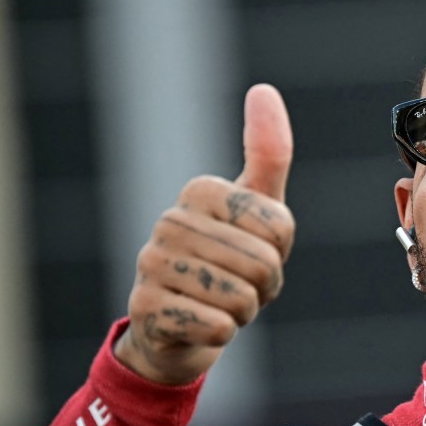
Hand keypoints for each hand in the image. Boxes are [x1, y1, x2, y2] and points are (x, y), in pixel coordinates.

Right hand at [115, 84, 295, 384]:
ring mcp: (151, 263)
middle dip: (263, 288)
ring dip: (243, 312)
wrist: (179, 327)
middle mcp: (170, 220)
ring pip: (242, 298)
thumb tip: (263, 90)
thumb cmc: (227, 261)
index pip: (280, 227)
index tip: (253, 253)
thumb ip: (267, 152)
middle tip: (237, 286)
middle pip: (263, 264)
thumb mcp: (257, 208)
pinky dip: (222, 335)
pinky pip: (219, 328)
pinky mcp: (145, 308)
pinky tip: (198, 325)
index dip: (278, 252)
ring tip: (217, 303)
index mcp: (200, 191)